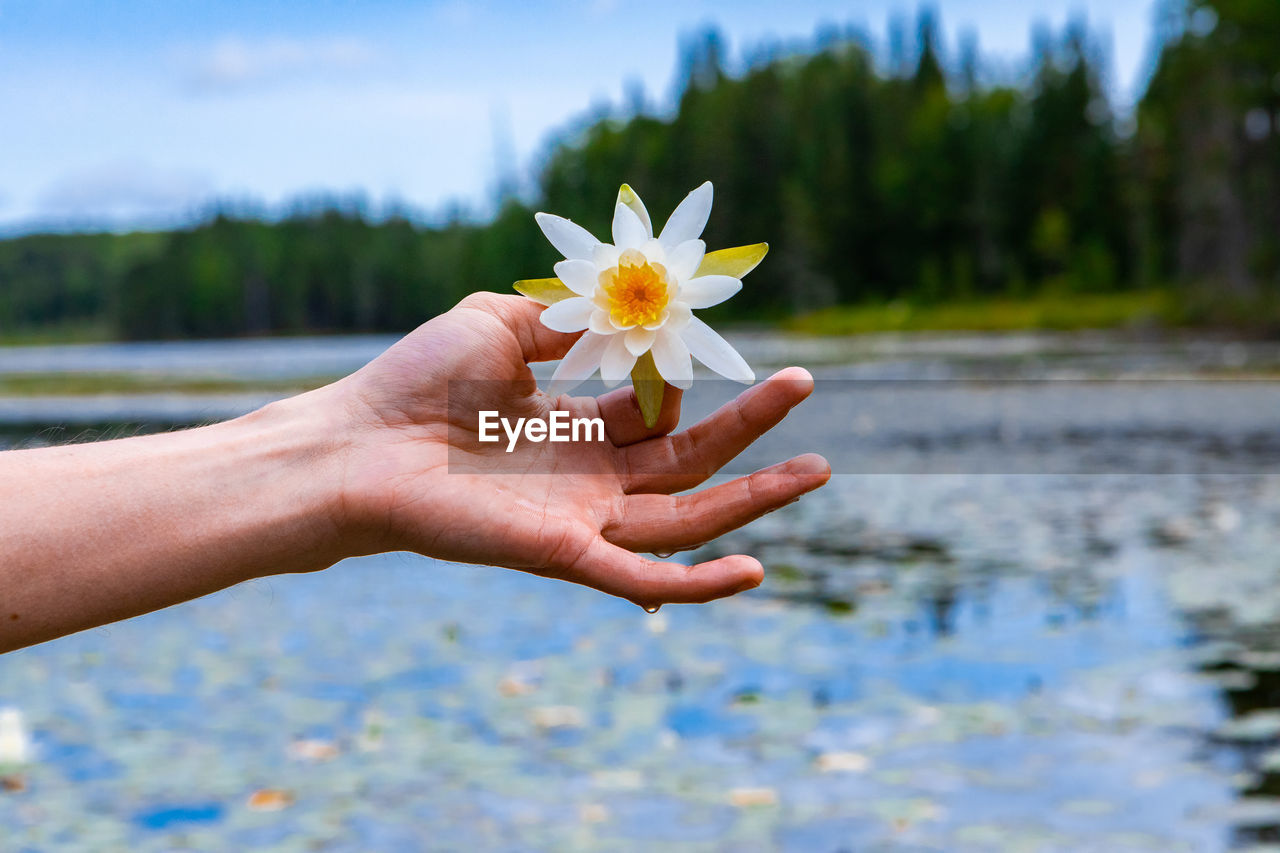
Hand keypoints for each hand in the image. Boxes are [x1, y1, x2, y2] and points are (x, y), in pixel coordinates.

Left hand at [327, 292, 829, 608]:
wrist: (354, 443)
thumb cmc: (413, 383)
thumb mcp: (497, 326)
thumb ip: (560, 320)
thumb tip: (616, 309)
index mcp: (572, 429)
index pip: (654, 412)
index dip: (684, 378)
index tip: (690, 332)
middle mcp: (585, 479)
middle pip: (689, 462)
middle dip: (750, 430)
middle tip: (804, 389)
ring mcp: (580, 519)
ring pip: (686, 517)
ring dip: (753, 499)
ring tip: (817, 469)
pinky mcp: (563, 552)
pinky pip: (644, 576)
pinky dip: (700, 585)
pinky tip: (756, 573)